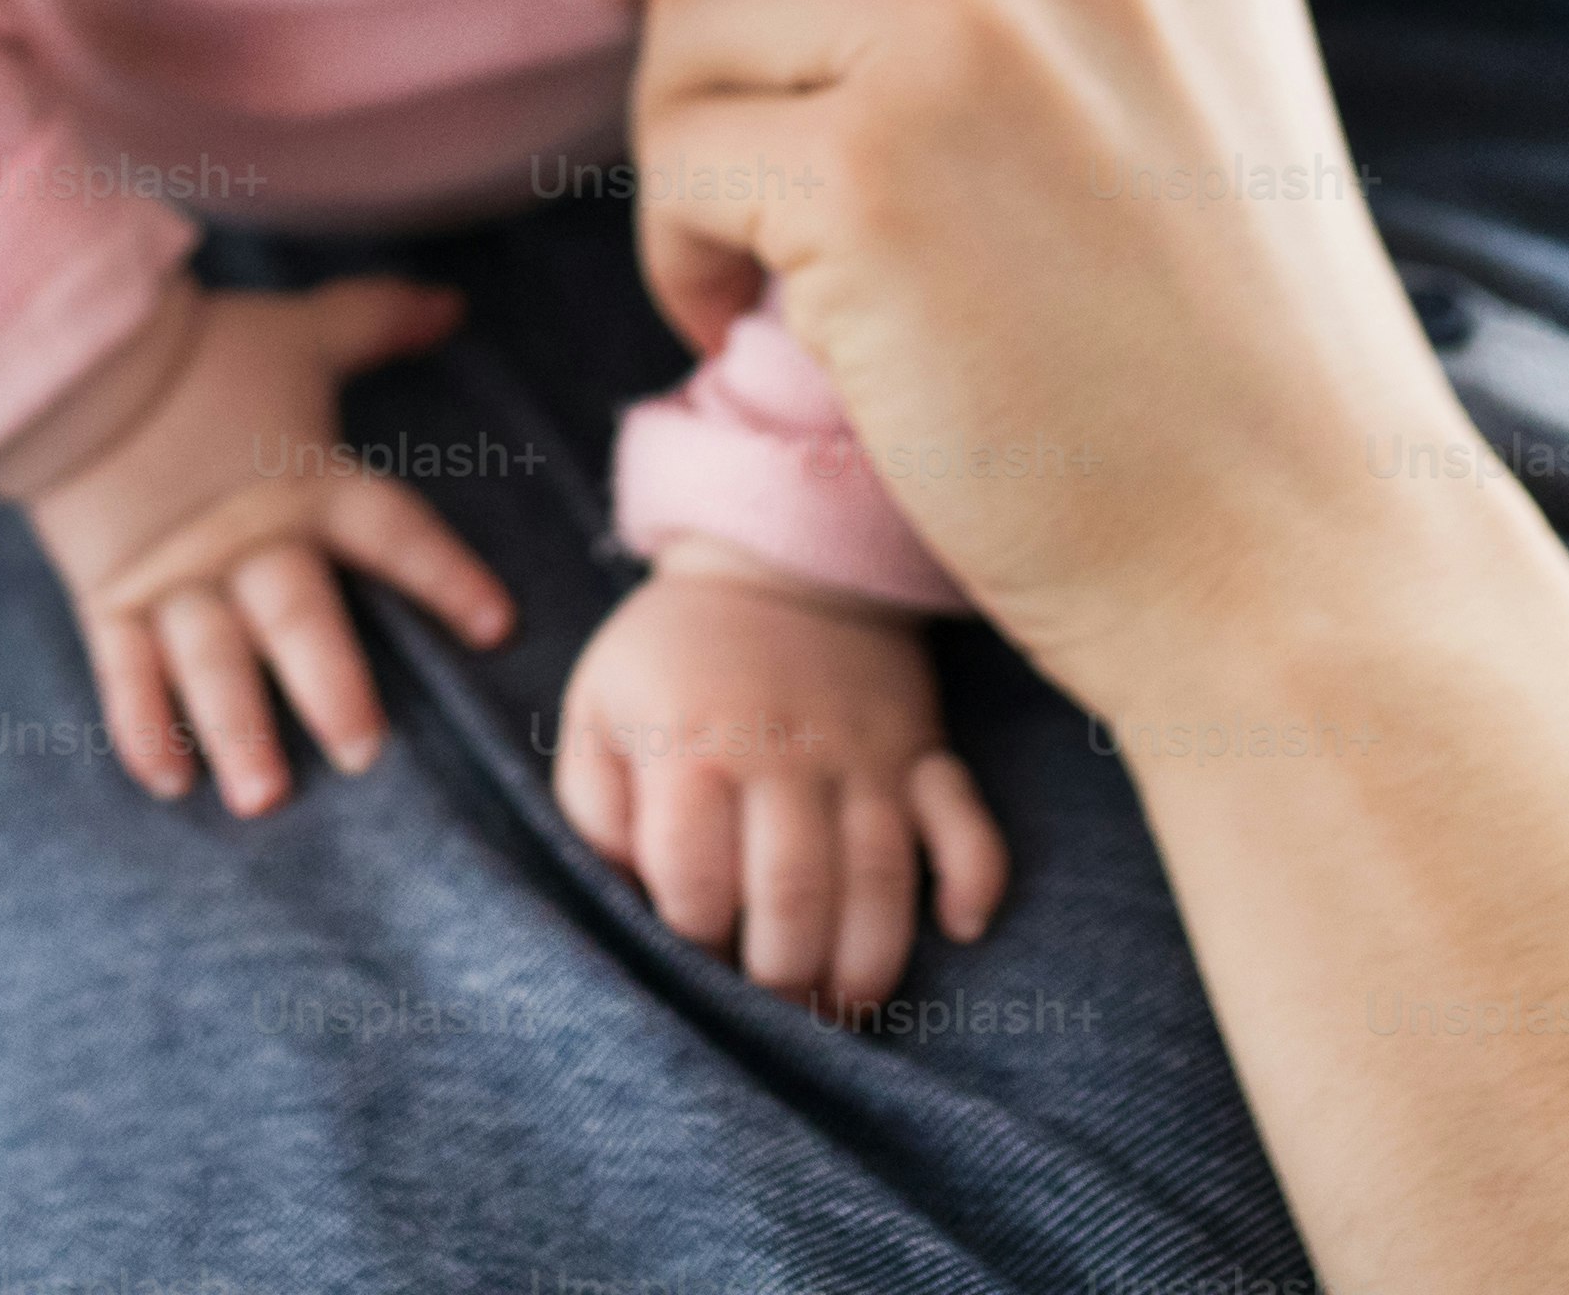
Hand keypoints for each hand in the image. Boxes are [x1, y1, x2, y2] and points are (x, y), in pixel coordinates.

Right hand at [0, 280, 518, 815]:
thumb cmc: (202, 348)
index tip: (495, 626)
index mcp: (306, 482)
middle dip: (331, 686)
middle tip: (362, 752)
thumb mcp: (300, 330)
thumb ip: (378, 322)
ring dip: (237, 730)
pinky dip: (144, 726)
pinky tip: (168, 782)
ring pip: (211, 660)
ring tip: (263, 798)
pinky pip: (125, 671)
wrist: (73, 352)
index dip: (443, 576)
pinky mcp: (110, 595)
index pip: (391, 533)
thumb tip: (455, 304)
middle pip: (297, 618)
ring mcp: (175, 575)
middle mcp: (249, 540)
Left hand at [557, 544, 1005, 1016]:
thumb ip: (595, 808)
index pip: (692, 878)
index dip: (689, 938)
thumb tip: (627, 894)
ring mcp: (865, 757)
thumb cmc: (671, 658)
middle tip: (770, 1003)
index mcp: (693, 746)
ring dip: (866, 963)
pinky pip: (968, 825)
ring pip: (882, 881)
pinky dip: (973, 881)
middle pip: (795, 895)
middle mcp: (784, 755)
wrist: (777, 563)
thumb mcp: (597, 710)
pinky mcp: (924, 754)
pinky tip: (958, 929)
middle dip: (781, 974)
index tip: (690, 955)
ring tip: (841, 1005)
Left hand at [626, 0, 1476, 704]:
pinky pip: (672, 148)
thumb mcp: (1180, 20)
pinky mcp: (874, 172)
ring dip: (688, 130)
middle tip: (763, 107)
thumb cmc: (1203, 317)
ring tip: (784, 236)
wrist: (1295, 557)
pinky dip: (685, 248)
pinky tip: (763, 317)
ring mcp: (974, 28)